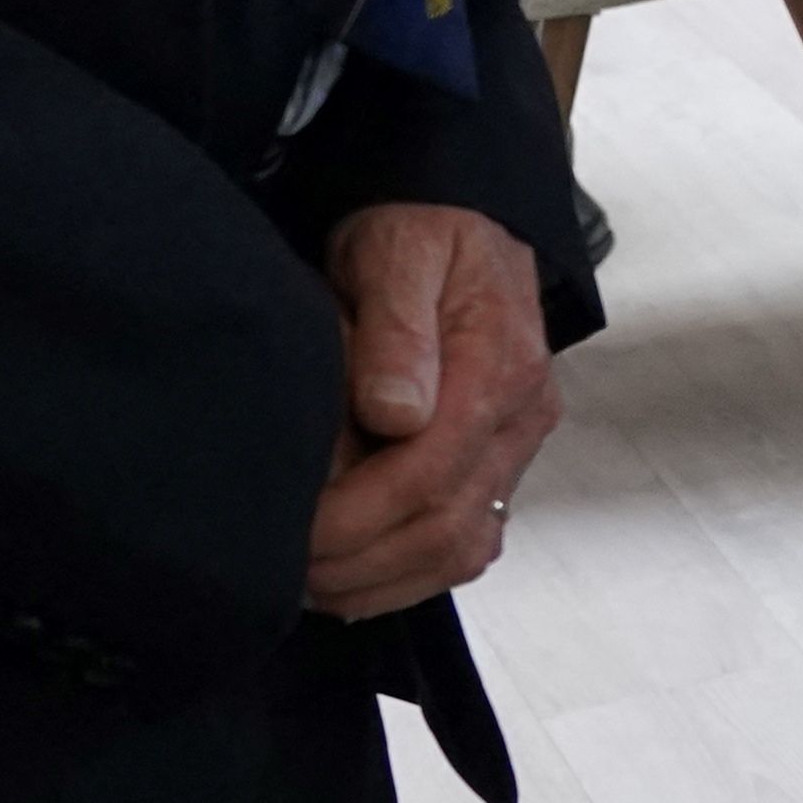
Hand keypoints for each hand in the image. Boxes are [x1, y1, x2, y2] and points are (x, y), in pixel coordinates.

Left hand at [305, 203, 559, 617]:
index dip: (357, 515)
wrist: (464, 218)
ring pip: (462, 549)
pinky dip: (409, 576)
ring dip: (382, 580)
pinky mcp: (500, 462)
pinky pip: (468, 544)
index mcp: (500, 367)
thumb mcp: (397, 254)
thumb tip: (397, 413)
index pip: (431, 472)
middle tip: (281, 572)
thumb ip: (395, 328)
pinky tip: (353, 579)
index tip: (292, 531)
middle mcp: (521, 417)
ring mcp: (516, 445)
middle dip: (359, 561)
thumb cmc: (422, 230)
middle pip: (448, 526)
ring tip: (310, 584)